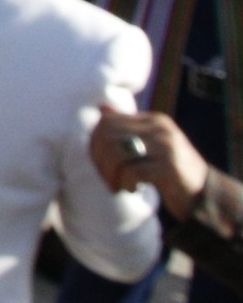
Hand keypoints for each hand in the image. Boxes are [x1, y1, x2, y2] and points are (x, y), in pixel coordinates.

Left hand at [93, 104, 209, 215]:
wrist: (206, 195)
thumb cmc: (172, 171)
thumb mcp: (151, 145)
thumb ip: (128, 128)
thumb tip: (102, 108)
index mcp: (154, 120)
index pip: (108, 122)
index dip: (95, 145)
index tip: (100, 165)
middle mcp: (161, 129)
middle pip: (109, 136)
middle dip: (100, 160)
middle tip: (108, 179)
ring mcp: (167, 147)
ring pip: (117, 153)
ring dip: (110, 174)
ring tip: (118, 186)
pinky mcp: (170, 168)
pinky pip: (132, 172)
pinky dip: (125, 182)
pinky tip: (132, 189)